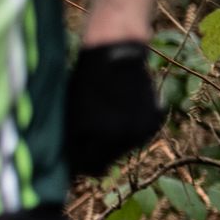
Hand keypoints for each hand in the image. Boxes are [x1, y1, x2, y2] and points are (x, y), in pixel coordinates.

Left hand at [66, 40, 163, 178]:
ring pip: (119, 153)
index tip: (71, 161)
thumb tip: (69, 161)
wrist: (116, 53)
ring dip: (110, 147)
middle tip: (86, 149)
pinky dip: (127, 134)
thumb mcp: (71, 110)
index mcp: (90, 134)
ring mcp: (137, 131)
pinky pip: (135, 140)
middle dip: (92, 159)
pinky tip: (118, 118)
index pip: (81, 166)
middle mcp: (116, 137)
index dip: (75, 165)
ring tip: (102, 126)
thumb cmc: (85, 79)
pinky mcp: (151, 124)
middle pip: (102, 164)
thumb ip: (71, 138)